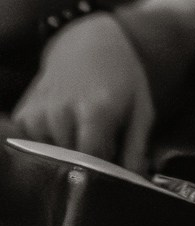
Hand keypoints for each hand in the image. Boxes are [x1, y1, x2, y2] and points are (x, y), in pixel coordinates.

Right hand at [12, 13, 153, 168]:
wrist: (87, 43)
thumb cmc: (121, 77)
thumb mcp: (141, 106)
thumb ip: (137, 147)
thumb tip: (134, 182)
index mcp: (95, 110)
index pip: (92, 163)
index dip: (102, 172)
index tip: (110, 168)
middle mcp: (61, 112)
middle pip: (70, 165)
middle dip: (85, 167)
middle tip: (98, 150)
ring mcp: (38, 114)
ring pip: (49, 161)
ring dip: (65, 157)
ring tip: (80, 134)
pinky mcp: (23, 116)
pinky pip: (33, 150)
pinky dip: (47, 148)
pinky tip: (62, 130)